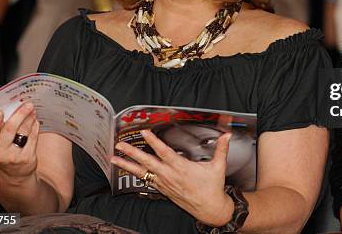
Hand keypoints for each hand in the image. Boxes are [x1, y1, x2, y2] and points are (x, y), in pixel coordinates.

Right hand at [0, 103, 40, 184]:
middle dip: (20, 114)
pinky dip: (34, 127)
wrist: (14, 174)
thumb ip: (1, 128)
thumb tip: (13, 108)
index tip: (0, 111)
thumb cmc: (5, 152)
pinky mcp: (27, 157)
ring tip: (32, 110)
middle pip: (10, 129)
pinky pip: (33, 138)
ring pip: (24, 132)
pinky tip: (35, 121)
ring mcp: (14, 156)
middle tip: (27, 105)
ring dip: (29, 118)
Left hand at [111, 130, 233, 226]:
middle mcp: (170, 176)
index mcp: (182, 168)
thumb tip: (228, 135)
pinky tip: (127, 169)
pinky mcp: (163, 190)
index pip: (165, 152)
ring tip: (113, 159)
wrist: (209, 208)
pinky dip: (135, 174)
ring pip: (142, 173)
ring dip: (127, 165)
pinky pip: (146, 180)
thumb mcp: (218, 167)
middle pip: (147, 162)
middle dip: (132, 153)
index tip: (144, 132)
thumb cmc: (213, 187)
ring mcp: (164, 184)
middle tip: (119, 145)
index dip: (154, 142)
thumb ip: (221, 149)